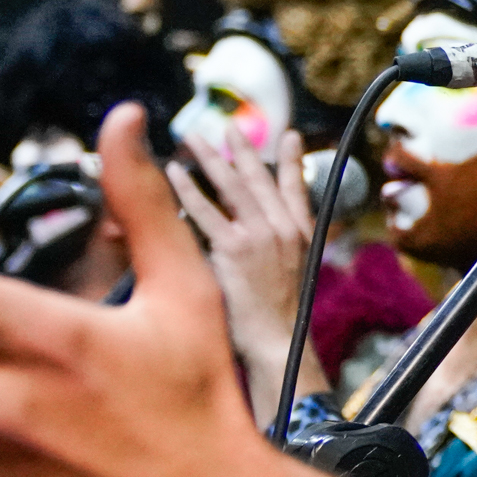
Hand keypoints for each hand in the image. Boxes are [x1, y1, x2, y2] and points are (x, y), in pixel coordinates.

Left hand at [168, 130, 326, 424]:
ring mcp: (260, 237)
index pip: (298, 190)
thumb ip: (271, 258)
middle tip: (227, 127)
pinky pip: (207, 212)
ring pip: (233, 187)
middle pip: (260, 179)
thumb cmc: (280, 329)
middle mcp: (284, 230)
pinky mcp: (235, 250)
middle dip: (243, 150)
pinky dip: (190, 190)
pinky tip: (174, 172)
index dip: (292, 162)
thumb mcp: (288, 283)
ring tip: (194, 137)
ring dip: (211, 158)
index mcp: (301, 237)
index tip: (290, 137)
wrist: (281, 349)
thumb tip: (247, 249)